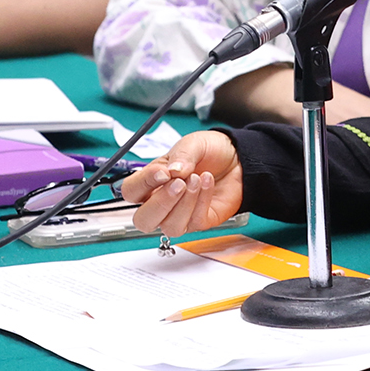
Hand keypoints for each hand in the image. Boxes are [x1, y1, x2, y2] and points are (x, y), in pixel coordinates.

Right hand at [120, 131, 244, 236]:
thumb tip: (173, 170)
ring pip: (169, 227)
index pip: (131, 191)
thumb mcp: (194, 143)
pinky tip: (207, 183)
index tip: (163, 172)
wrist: (238, 159)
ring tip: (197, 179)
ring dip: (184, 203)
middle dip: (161, 203)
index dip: (144, 183)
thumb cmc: (210, 152)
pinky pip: (194, 222)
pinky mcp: (199, 222)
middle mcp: (161, 201)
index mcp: (151, 180)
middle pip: (143, 221)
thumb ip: (182, 155)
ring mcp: (180, 214)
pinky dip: (202, 201)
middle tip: (179, 183)